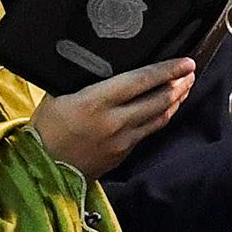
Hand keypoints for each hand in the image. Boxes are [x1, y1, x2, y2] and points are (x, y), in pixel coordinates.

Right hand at [32, 59, 192, 175]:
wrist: (41, 170)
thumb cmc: (44, 129)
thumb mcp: (57, 95)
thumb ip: (82, 80)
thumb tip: (102, 63)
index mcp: (96, 102)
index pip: (141, 81)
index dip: (167, 70)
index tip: (186, 61)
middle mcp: (115, 122)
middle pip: (158, 100)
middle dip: (179, 84)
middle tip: (190, 71)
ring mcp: (122, 141)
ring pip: (159, 118)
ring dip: (175, 101)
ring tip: (186, 86)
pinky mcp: (123, 154)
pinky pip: (148, 132)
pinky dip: (161, 117)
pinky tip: (166, 109)